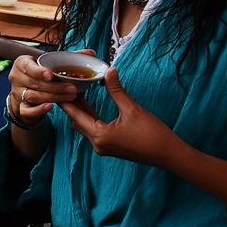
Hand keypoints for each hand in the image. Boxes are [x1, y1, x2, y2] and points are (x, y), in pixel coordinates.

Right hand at [7, 52, 80, 126]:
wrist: (26, 89)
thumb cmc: (40, 73)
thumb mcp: (50, 63)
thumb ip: (69, 57)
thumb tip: (91, 53)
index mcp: (22, 63)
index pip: (28, 66)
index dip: (39, 71)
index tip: (51, 75)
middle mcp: (17, 78)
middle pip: (35, 83)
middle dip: (55, 87)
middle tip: (72, 88)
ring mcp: (17, 93)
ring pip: (34, 96)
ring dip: (53, 97)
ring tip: (69, 96)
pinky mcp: (20, 107)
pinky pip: (27, 110)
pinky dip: (39, 110)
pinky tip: (50, 107)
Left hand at [60, 67, 180, 165]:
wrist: (169, 155)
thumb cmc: (153, 134)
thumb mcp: (133, 109)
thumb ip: (117, 90)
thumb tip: (109, 71)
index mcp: (100, 136)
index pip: (75, 115)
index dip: (65, 100)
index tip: (56, 87)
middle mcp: (97, 144)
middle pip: (77, 120)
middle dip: (70, 103)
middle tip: (62, 85)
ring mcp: (103, 147)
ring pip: (85, 125)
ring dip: (80, 110)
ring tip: (73, 91)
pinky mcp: (110, 146)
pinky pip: (93, 129)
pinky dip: (89, 117)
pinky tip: (87, 105)